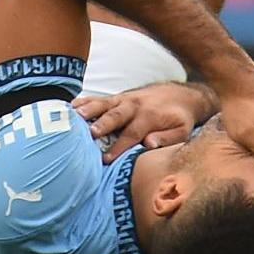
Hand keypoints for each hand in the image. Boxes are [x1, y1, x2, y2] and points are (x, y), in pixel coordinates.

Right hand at [72, 82, 217, 163]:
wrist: (181, 95)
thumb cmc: (180, 118)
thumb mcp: (182, 131)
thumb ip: (167, 139)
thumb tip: (148, 145)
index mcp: (150, 116)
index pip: (132, 133)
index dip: (119, 147)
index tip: (106, 159)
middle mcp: (135, 106)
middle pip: (116, 115)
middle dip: (102, 124)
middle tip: (89, 133)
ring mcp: (124, 99)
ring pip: (104, 103)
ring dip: (89, 109)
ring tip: (74, 115)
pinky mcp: (117, 97)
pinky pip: (99, 98)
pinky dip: (85, 101)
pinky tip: (71, 106)